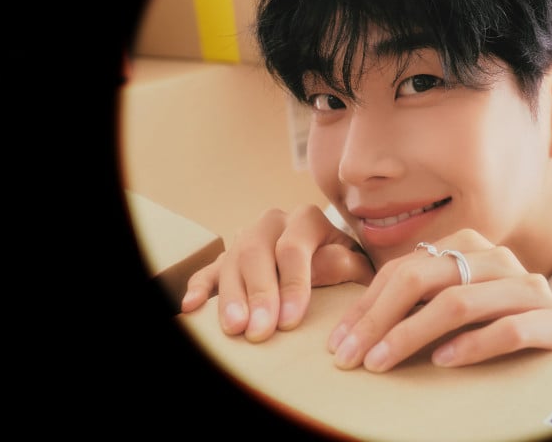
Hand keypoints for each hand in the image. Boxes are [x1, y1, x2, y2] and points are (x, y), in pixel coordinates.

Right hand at [180, 204, 374, 341]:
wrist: (341, 263)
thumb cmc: (352, 271)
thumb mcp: (360, 266)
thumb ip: (347, 263)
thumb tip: (321, 265)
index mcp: (307, 220)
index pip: (293, 247)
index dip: (292, 284)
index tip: (289, 322)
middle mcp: (273, 222)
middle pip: (256, 251)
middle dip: (258, 294)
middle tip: (258, 331)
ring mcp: (247, 237)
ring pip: (231, 259)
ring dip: (230, 296)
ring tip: (233, 328)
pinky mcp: (229, 258)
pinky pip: (209, 269)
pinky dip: (200, 287)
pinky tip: (191, 307)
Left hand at [326, 228, 551, 372]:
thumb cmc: (499, 339)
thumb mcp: (455, 314)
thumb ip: (418, 306)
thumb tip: (352, 328)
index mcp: (473, 249)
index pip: (406, 269)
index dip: (367, 304)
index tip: (338, 341)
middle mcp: (502, 261)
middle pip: (426, 277)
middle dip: (379, 317)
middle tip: (350, 355)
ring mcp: (533, 288)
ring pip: (460, 301)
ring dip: (412, 334)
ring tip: (382, 361)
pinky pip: (508, 328)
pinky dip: (471, 345)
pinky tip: (443, 362)